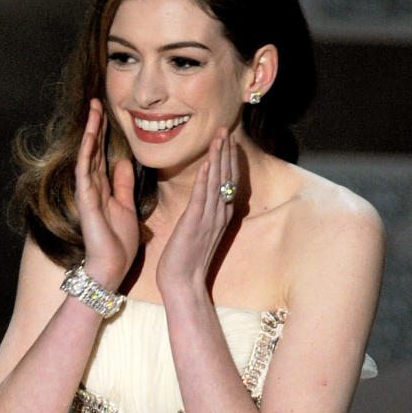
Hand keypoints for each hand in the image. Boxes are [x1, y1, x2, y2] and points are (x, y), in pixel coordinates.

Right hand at [74, 99, 138, 289]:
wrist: (111, 266)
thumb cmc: (118, 242)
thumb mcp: (126, 206)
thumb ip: (123, 184)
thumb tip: (124, 162)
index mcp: (104, 188)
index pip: (102, 154)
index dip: (105, 133)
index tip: (108, 112)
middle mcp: (92, 186)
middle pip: (93, 149)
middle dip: (95, 125)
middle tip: (97, 101)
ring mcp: (87, 191)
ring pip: (87, 154)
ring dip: (89, 132)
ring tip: (93, 109)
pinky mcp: (86, 199)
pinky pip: (85, 171)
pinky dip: (87, 152)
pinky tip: (89, 136)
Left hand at [156, 128, 237, 297]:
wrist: (183, 283)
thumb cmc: (185, 261)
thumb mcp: (198, 233)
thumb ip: (203, 216)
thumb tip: (203, 203)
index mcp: (220, 216)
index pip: (227, 182)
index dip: (228, 160)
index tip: (227, 140)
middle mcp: (219, 214)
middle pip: (227, 176)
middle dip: (227, 151)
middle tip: (226, 129)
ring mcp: (209, 218)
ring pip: (217, 181)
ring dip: (219, 157)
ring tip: (221, 135)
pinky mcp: (195, 222)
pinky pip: (202, 195)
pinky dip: (206, 177)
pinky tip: (207, 161)